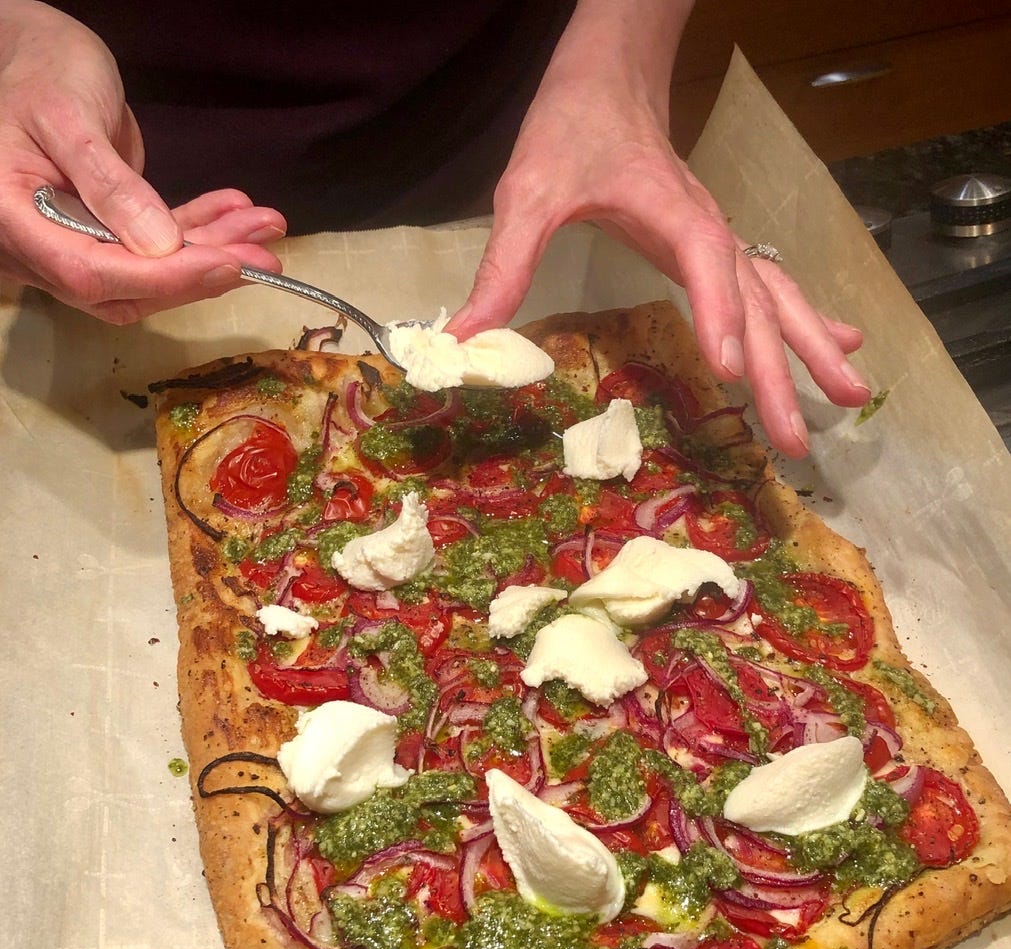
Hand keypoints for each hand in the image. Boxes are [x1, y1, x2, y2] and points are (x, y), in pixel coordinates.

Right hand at [0, 1, 286, 321]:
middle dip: (201, 273)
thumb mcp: (69, 116)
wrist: (33, 55)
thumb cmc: (39, 72)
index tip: (224, 264)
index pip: (90, 272)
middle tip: (264, 255)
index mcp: (13, 220)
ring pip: (148, 274)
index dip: (161, 277)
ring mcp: (70, 247)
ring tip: (264, 227)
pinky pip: (153, 250)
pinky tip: (236, 214)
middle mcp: (38, 248)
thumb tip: (159, 246)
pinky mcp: (101, 237)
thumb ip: (108, 184)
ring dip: (212, 253)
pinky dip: (199, 234)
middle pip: (126, 286)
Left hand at [447, 0, 868, 457]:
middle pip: (757, 300)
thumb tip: (464, 337)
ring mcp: (720, 239)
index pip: (706, 261)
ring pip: (778, 297)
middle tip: (799, 437)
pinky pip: (772, 286)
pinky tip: (841, 343)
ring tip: (850, 400)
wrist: (609, 80)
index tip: (732, 369)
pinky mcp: (717, 247)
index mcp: (670, 210)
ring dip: (811, 350)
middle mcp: (708, 229)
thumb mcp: (528, 191)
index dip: (720, 313)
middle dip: (783, 369)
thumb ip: (504, 263)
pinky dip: (808, 317)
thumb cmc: (572, 129)